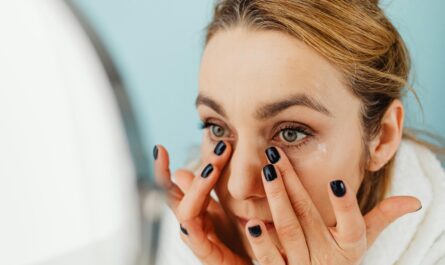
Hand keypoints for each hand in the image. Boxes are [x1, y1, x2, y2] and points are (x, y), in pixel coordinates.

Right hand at [153, 141, 251, 264]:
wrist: (249, 263)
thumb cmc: (234, 237)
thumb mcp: (220, 207)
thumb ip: (204, 190)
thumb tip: (181, 171)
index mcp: (193, 208)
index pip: (172, 185)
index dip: (163, 169)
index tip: (159, 148)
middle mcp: (189, 221)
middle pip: (179, 193)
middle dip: (198, 168)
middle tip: (221, 149)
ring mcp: (194, 236)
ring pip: (186, 209)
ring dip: (198, 187)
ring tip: (213, 168)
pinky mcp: (204, 252)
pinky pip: (194, 235)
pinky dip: (192, 222)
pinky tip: (196, 211)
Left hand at [245, 146, 420, 264]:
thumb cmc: (340, 257)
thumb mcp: (361, 240)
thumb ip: (382, 218)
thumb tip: (414, 201)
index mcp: (348, 245)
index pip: (352, 225)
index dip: (346, 206)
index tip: (336, 182)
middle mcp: (326, 256)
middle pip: (310, 217)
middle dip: (293, 184)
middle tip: (276, 154)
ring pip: (289, 231)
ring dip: (277, 201)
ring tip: (266, 173)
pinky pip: (270, 259)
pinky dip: (261, 243)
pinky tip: (249, 222)